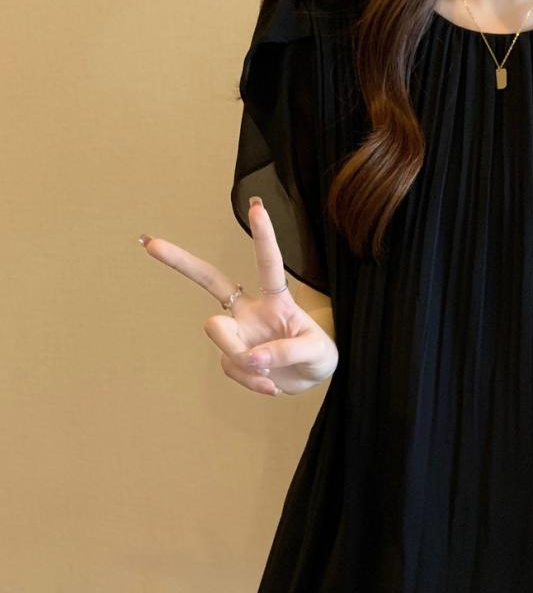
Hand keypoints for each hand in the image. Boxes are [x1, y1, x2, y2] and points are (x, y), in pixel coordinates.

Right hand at [140, 197, 338, 395]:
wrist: (312, 380)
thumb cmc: (319, 356)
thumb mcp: (317, 352)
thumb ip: (288, 351)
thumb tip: (253, 358)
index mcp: (276, 299)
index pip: (268, 264)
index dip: (263, 236)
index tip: (255, 206)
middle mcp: (250, 310)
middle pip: (211, 280)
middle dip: (181, 261)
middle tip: (152, 244)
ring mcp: (239, 333)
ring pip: (220, 335)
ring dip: (244, 360)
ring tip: (270, 376)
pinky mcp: (234, 358)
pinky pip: (232, 368)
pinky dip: (251, 381)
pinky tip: (270, 385)